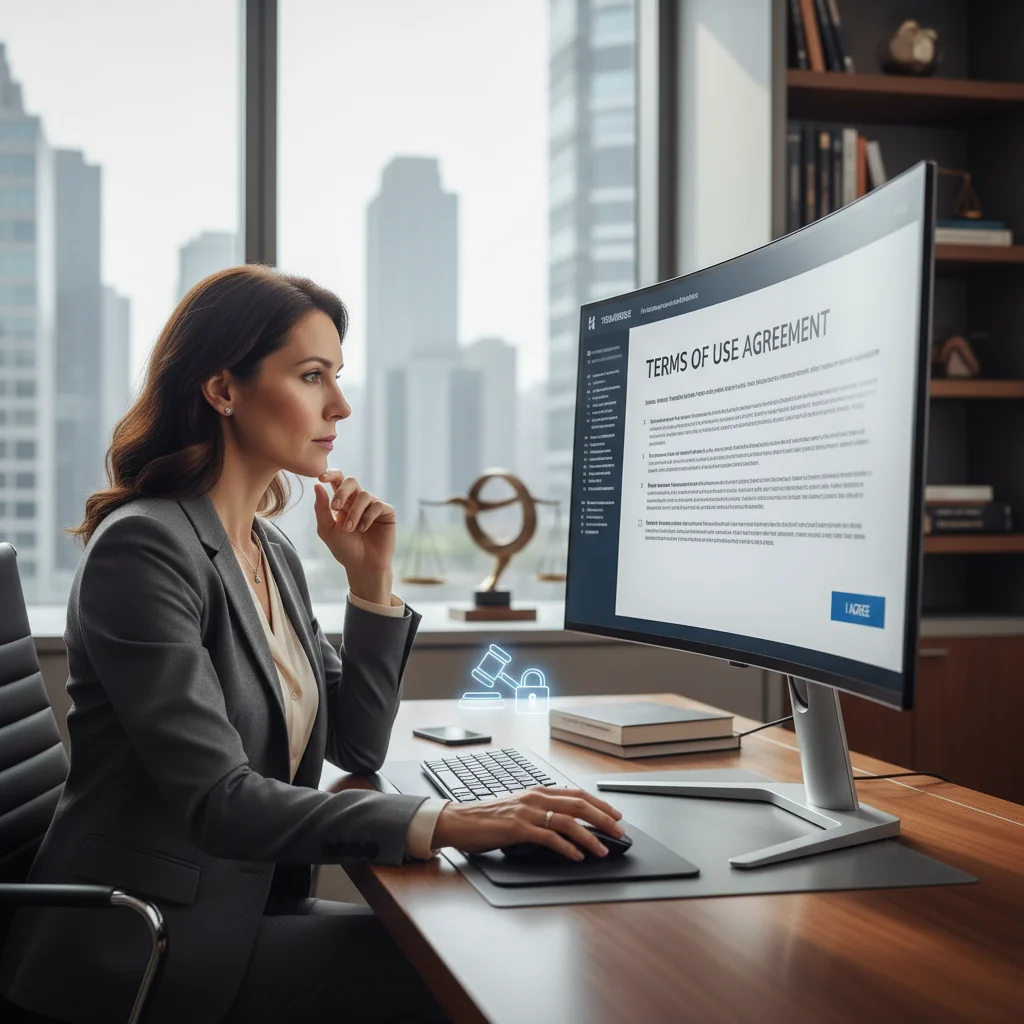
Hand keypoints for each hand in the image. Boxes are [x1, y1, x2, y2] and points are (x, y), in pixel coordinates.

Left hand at [313, 471, 396, 603]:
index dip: (331, 475)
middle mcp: (358, 501)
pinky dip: (368, 517)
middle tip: (335, 508)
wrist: (363, 566)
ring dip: (355, 512)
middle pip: (351, 481)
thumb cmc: (344, 549)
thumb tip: (317, 486)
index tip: (320, 478)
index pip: (338, 481)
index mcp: (343, 502)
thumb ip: (321, 508)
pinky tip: (364, 529)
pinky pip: (377, 505)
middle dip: (342, 492)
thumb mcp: (327, 529)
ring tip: (351, 529)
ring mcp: (373, 506)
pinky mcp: (387, 512)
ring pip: (364, 495)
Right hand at [431, 787, 624, 860]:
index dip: (599, 804)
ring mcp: (527, 813)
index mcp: (537, 792)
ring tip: (603, 849)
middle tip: (619, 831)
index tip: (616, 814)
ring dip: (590, 836)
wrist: (460, 821)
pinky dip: (567, 847)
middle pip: (578, 804)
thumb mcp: (519, 808)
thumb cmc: (488, 818)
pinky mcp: (518, 829)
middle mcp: (535, 798)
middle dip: (603, 818)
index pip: (576, 794)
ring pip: (567, 821)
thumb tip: (566, 823)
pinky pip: (549, 838)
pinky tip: (577, 856)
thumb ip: (540, 811)